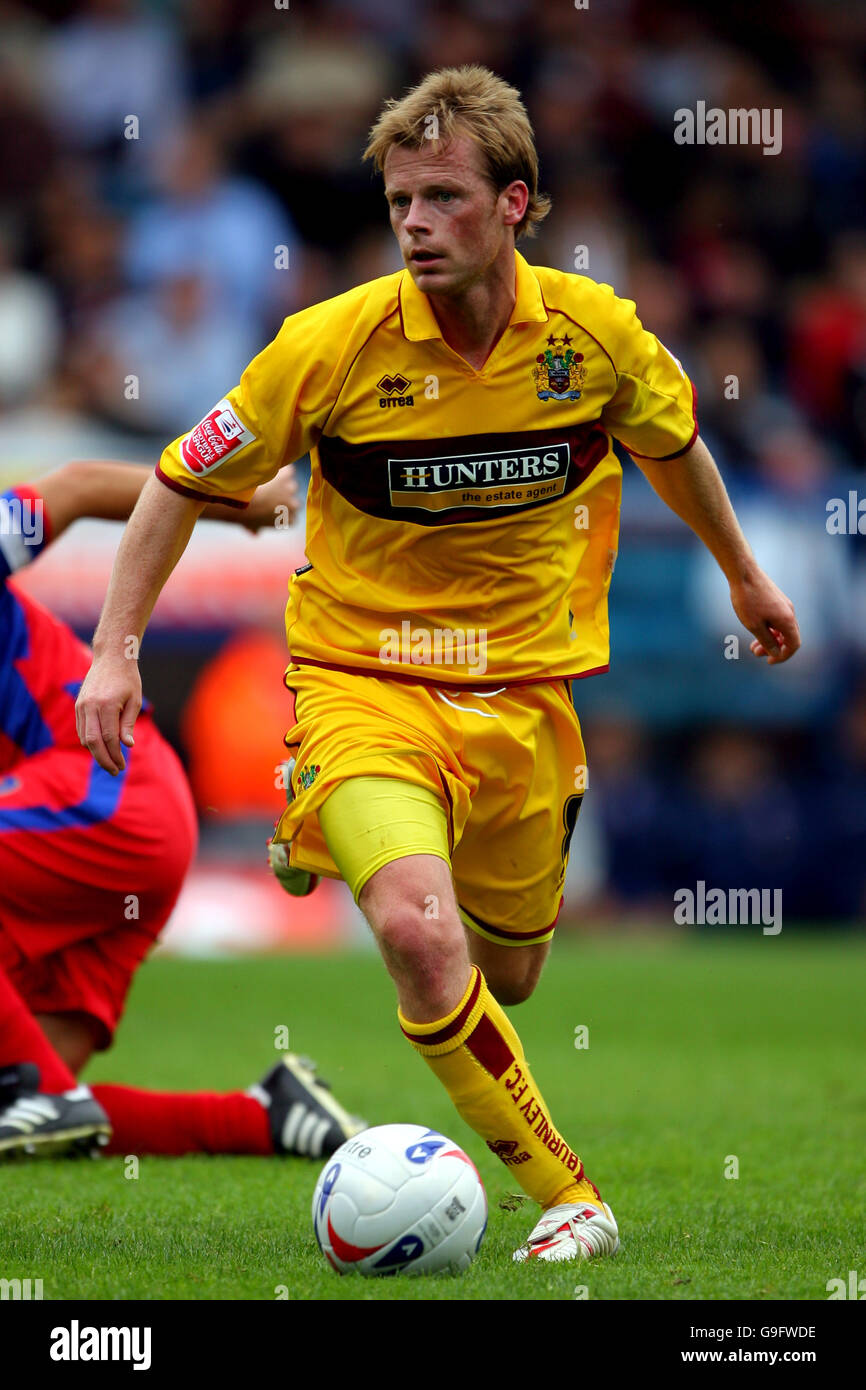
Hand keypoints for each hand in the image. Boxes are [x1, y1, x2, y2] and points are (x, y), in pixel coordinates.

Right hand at [75, 655, 141, 773]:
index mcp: (107, 704)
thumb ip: (128, 724)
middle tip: (114, 771)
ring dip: (96, 753)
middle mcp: (90, 706)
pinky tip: (101, 748)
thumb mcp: (135, 701)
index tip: (122, 766)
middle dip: (103, 760)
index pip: (109, 738)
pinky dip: (89, 742)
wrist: (111, 658)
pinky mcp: (78, 706)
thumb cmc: (127, 679)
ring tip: (110, 762)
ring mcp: (81, 705)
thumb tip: (127, 746)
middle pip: (93, 742)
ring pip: (84, 737)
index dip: (116, 755)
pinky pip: (81, 730)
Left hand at [241, 466, 300, 531]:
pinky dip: (280, 471)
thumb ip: (256, 529)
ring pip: (291, 484)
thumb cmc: (243, 514)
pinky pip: (288, 470)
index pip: (293, 516)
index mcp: (288, 521)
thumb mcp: (251, 526)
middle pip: (295, 500)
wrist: (240, 498)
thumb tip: (255, 533)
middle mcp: (294, 506)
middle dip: (285, 497)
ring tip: (266, 482)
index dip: (284, 511)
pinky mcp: (287, 474)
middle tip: (269, 493)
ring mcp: (291, 489)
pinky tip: (268, 473)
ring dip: (283, 483)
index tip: (273, 507)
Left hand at [729, 569, 800, 664]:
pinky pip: (777, 619)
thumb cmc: (747, 599)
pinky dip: (769, 628)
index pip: (794, 645)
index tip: (769, 661)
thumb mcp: (754, 625)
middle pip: (789, 637)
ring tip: (753, 646)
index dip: (783, 656)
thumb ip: (767, 641)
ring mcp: (784, 604)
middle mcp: (790, 612)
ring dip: (769, 639)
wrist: (744, 572)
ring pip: (781, 628)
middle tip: (755, 653)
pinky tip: (755, 630)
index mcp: (787, 620)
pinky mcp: (776, 599)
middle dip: (774, 648)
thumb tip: (776, 652)